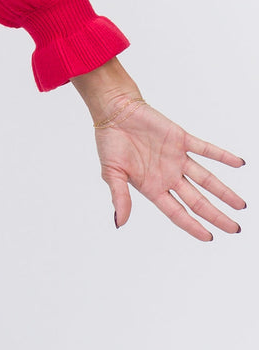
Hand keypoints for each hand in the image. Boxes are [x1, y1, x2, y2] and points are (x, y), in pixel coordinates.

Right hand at [93, 97, 246, 240]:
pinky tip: (238, 163)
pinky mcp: (181, 139)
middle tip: (234, 228)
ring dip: (224, 192)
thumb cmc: (110, 141)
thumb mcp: (111, 173)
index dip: (193, 226)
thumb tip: (120, 221)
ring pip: (206, 179)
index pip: (177, 212)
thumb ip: (120, 196)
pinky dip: (222, 156)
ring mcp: (177, 158)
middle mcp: (168, 175)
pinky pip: (205, 149)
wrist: (114, 111)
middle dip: (216, 216)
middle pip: (197, 201)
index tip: (209, 237)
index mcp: (152, 187)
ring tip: (240, 205)